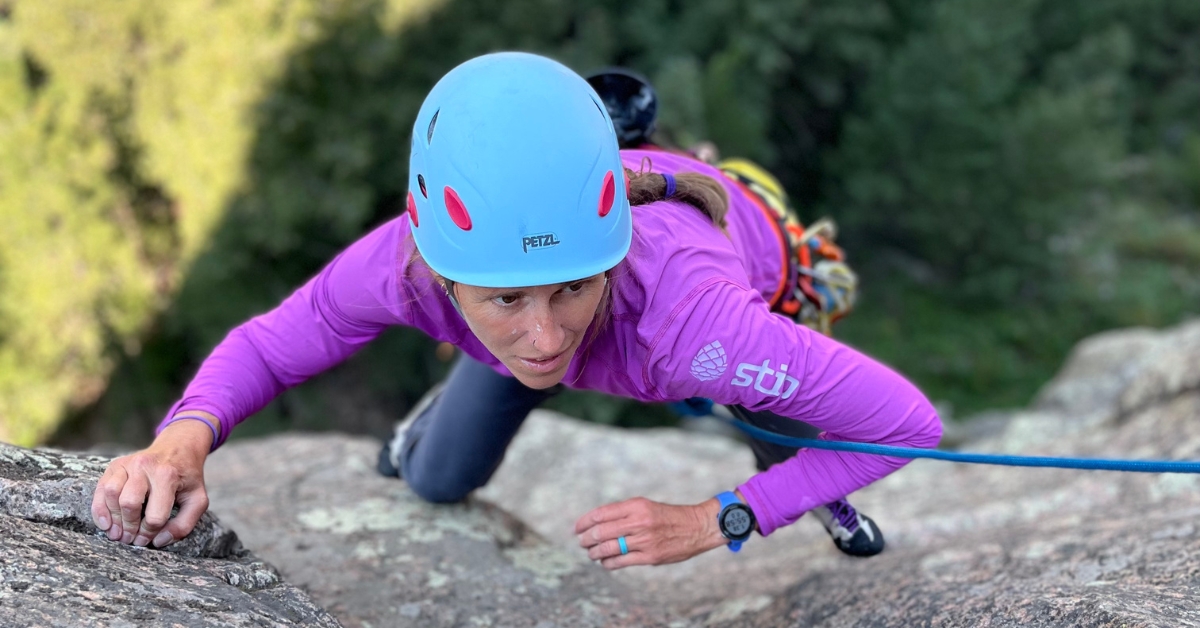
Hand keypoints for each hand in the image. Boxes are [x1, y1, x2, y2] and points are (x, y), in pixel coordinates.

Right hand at [90, 418, 212, 547]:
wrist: (179, 447)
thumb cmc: (187, 477)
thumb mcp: (197, 500)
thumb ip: (184, 524)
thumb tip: (158, 542)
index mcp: (168, 476)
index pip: (155, 515)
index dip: (149, 533)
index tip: (147, 539)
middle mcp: (146, 467)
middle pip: (129, 504)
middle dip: (129, 527)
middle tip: (130, 539)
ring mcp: (128, 463)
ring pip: (111, 494)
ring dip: (112, 519)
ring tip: (117, 534)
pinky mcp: (116, 465)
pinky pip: (100, 488)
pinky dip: (99, 509)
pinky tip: (105, 524)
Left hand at [574, 496, 726, 569]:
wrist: (696, 527)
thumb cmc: (667, 516)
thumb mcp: (645, 506)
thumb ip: (623, 513)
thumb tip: (597, 523)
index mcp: (636, 506)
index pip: (601, 513)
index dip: (585, 521)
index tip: (577, 528)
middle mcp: (639, 521)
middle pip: (602, 531)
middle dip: (587, 539)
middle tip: (581, 542)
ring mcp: (644, 540)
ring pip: (609, 548)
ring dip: (595, 553)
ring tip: (591, 553)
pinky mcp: (650, 556)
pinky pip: (621, 562)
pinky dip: (608, 563)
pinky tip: (604, 562)